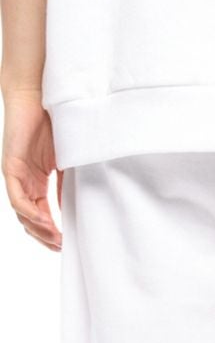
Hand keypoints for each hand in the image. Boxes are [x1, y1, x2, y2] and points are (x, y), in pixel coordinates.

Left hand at [1, 88, 61, 249]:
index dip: (51, 232)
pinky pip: (17, 199)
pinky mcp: (11, 167)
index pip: (40, 214)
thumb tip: (75, 208)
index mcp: (36, 181)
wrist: (40, 95)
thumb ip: (67, 184)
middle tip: (61, 247)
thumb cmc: (55, 123)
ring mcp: (17, 176)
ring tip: (55, 239)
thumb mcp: (67, 162)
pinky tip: (45, 221)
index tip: (66, 244)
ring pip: (22, 214)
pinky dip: (30, 213)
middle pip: (29, 220)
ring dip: (38, 230)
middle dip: (45, 237)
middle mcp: (24, 182)